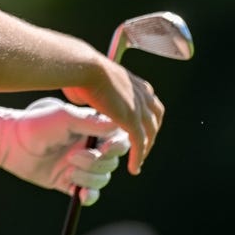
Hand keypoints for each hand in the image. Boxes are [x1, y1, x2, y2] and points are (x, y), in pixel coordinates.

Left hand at [0, 97, 130, 205]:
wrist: (11, 143)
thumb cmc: (37, 124)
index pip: (119, 140)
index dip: (117, 147)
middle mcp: (88, 147)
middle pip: (111, 162)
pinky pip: (89, 194)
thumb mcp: (64, 118)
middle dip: (95, 162)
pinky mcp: (69, 182)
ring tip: (67, 169)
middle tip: (72, 157)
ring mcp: (80, 165)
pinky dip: (88, 196)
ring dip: (88, 177)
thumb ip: (90, 122)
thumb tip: (117, 123)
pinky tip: (80, 194)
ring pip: (102, 179)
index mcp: (91, 129)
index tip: (105, 148)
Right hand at [63, 58, 163, 174]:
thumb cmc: (80, 69)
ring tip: (137, 161)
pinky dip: (137, 157)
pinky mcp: (132, 119)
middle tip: (141, 147)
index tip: (138, 127)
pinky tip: (133, 168)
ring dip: (145, 148)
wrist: (83, 66)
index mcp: (134, 83)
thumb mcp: (93, 79)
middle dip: (150, 134)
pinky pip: (139, 143)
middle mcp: (142, 94)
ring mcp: (139, 107)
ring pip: (149, 133)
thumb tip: (86, 95)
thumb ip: (96, 91)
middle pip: (155, 118)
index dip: (146, 116)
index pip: (149, 102)